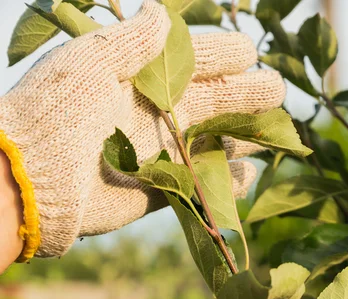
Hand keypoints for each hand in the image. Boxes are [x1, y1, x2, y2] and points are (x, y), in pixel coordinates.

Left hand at [0, 0, 284, 263]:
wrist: (33, 179)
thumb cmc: (58, 112)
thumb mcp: (91, 62)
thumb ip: (130, 41)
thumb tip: (161, 13)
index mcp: (137, 79)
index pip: (189, 63)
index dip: (220, 55)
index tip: (249, 50)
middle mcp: (150, 116)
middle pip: (208, 104)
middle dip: (243, 97)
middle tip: (275, 90)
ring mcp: (155, 156)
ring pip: (209, 145)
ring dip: (241, 139)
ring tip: (273, 134)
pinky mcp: (156, 192)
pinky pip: (198, 187)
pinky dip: (225, 183)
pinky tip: (248, 174)